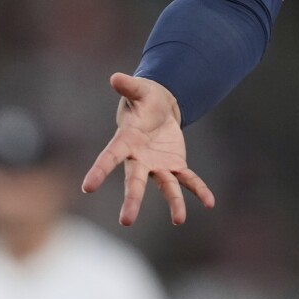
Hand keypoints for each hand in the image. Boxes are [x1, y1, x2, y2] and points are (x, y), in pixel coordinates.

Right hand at [81, 73, 215, 225]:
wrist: (160, 108)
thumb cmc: (145, 99)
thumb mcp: (140, 90)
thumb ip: (129, 86)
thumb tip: (115, 77)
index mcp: (126, 141)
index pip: (110, 157)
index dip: (100, 170)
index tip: (87, 187)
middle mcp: (140, 159)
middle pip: (135, 181)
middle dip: (132, 200)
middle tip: (126, 221)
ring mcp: (158, 165)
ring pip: (165, 186)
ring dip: (173, 202)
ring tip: (180, 219)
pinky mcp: (175, 166)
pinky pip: (188, 180)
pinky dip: (199, 189)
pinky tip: (210, 202)